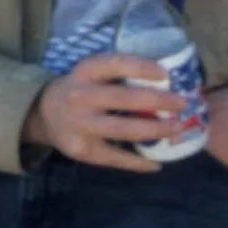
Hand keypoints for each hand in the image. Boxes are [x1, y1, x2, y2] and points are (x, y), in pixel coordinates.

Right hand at [22, 53, 179, 172]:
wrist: (44, 113)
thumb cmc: (84, 88)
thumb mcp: (93, 73)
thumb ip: (121, 74)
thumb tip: (171, 79)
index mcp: (86, 71)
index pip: (116, 64)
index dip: (142, 68)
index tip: (166, 74)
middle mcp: (81, 96)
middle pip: (125, 99)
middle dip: (159, 101)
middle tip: (183, 103)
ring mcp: (80, 125)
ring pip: (124, 130)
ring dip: (155, 131)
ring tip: (175, 129)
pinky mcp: (82, 149)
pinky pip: (116, 157)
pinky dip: (138, 162)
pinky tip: (156, 163)